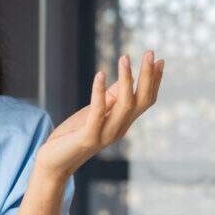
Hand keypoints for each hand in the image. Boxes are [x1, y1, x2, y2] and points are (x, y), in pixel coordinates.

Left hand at [36, 50, 164, 178]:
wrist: (54, 163)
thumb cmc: (73, 135)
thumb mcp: (94, 112)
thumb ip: (111, 98)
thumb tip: (126, 77)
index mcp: (123, 122)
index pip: (145, 100)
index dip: (154, 81)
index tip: (159, 60)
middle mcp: (119, 129)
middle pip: (141, 101)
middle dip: (147, 76)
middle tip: (150, 52)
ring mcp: (106, 134)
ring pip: (125, 105)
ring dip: (127, 80)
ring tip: (124, 57)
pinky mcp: (89, 137)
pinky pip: (98, 112)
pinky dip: (100, 92)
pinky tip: (100, 74)